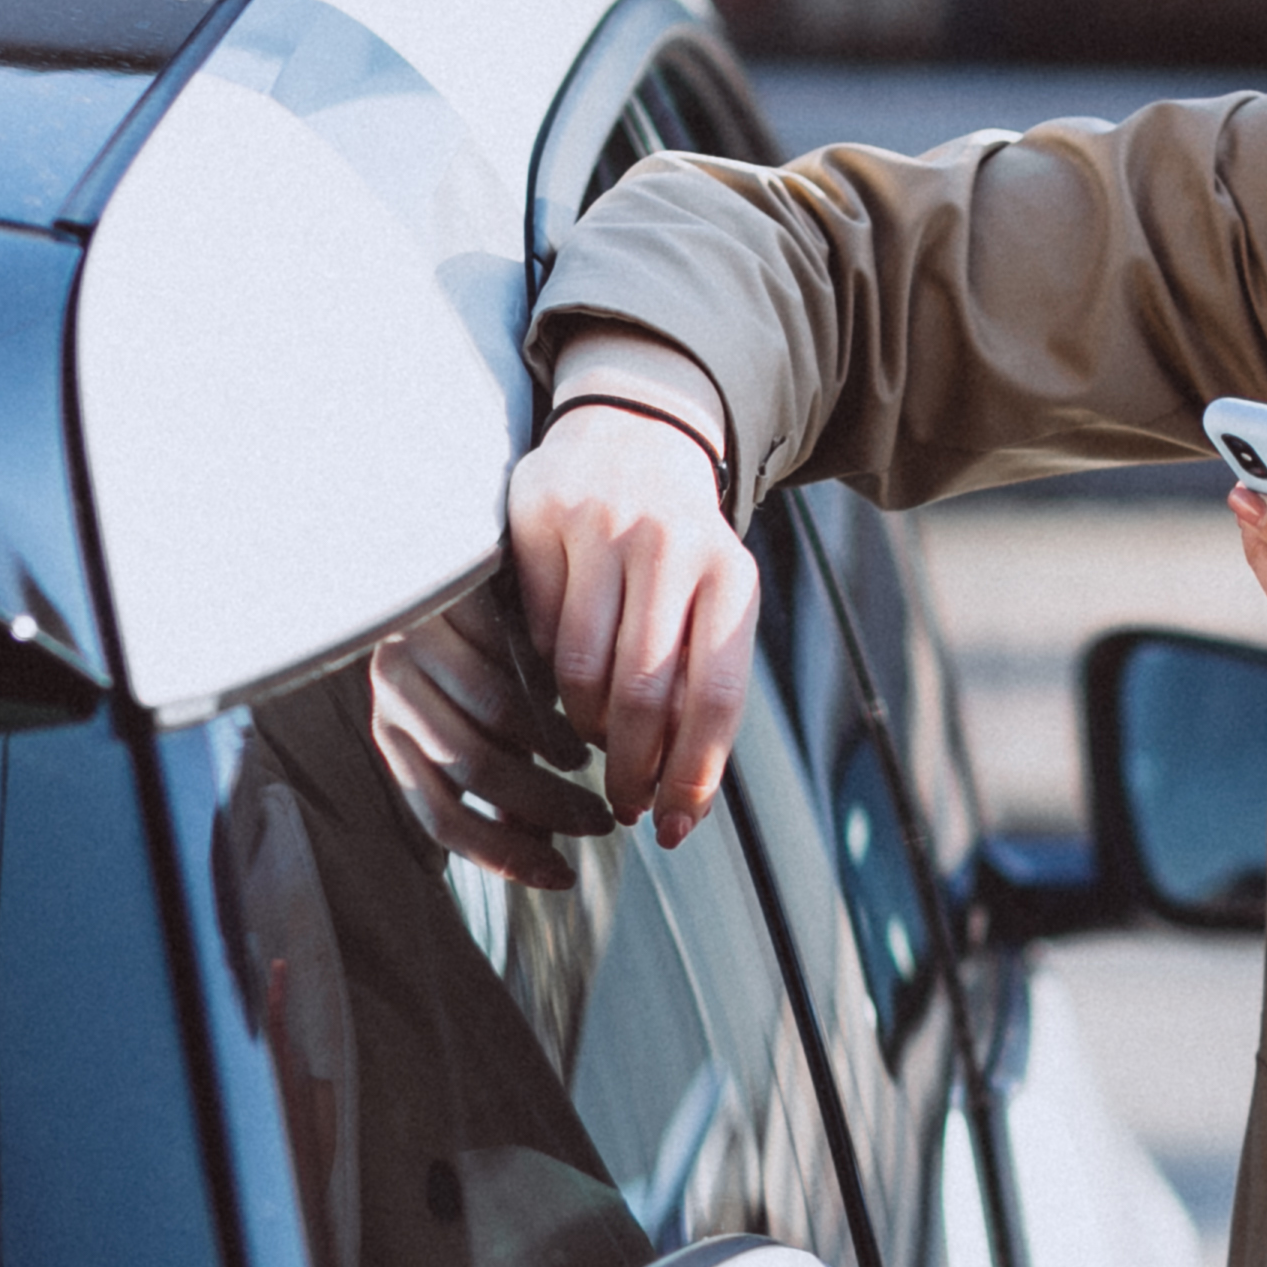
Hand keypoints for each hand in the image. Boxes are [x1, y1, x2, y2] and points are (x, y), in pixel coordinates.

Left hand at [370, 574, 616, 885]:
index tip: (561, 875)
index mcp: (397, 737)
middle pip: (473, 770)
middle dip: (545, 805)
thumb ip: (511, 784)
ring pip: (491, 718)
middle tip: (598, 818)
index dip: (503, 856)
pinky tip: (582, 695)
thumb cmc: (484, 652)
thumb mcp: (490, 727)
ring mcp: (411, 644)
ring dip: (551, 747)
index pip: (440, 819)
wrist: (461, 556)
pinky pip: (504, 657)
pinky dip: (547, 685)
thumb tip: (545, 858)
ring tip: (591, 755)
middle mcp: (392, 695)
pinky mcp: (443, 601)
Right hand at [503, 404, 758, 844]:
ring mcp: (602, 526)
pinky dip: (545, 670)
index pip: (714, 698)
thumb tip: (681, 804)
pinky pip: (535, 630)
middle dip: (630, 768)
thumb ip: (703, 687)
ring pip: (579, 669)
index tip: (673, 828)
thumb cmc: (681, 552)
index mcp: (731, 575)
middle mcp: (671, 545)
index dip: (692, 775)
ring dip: (582, 728)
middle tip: (623, 804)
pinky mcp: (541, 518)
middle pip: (642, 694)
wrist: (634, 438)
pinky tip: (557, 675)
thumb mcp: (714, 604)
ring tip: (590, 741)